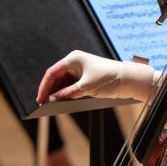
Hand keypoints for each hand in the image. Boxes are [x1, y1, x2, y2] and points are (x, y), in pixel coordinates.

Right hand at [36, 50, 157, 104]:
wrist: (126, 80)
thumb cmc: (108, 78)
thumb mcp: (85, 88)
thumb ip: (66, 94)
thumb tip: (51, 100)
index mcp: (73, 59)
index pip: (52, 72)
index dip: (44, 86)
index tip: (40, 99)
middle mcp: (74, 63)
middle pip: (56, 78)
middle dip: (50, 91)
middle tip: (43, 105)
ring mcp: (79, 70)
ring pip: (62, 83)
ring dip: (57, 94)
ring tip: (50, 106)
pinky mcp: (84, 78)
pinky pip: (69, 86)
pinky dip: (65, 94)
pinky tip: (61, 102)